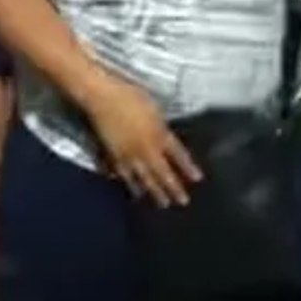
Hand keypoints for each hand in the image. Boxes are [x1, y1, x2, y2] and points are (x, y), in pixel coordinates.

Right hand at [85, 75, 202, 207]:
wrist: (102, 97)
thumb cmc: (130, 97)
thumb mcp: (155, 110)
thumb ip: (162, 128)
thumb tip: (166, 140)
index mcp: (158, 135)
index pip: (178, 155)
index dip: (188, 168)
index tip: (197, 179)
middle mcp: (145, 149)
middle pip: (162, 173)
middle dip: (173, 188)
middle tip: (182, 201)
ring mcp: (128, 155)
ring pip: (143, 178)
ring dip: (153, 191)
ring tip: (160, 203)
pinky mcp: (112, 155)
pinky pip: (123, 173)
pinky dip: (129, 182)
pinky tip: (132, 189)